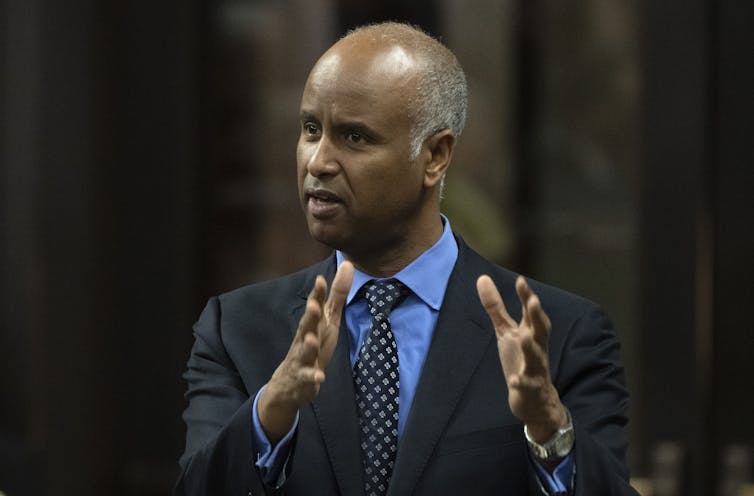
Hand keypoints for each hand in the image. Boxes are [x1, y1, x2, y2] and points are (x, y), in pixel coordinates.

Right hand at [258, 261, 353, 443]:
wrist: (290, 382)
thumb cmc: (313, 343)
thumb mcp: (328, 319)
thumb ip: (337, 294)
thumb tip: (348, 264)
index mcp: (312, 323)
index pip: (315, 306)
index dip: (317, 294)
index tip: (320, 280)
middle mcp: (305, 338)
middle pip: (306, 326)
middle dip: (310, 316)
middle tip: (314, 305)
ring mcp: (302, 358)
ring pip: (304, 351)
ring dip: (309, 345)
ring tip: (312, 340)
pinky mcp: (304, 378)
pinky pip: (308, 378)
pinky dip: (313, 377)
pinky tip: (320, 377)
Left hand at [476, 275, 566, 443]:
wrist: (534, 400)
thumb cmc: (521, 360)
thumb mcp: (506, 332)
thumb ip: (496, 307)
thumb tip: (482, 278)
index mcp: (531, 333)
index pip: (530, 312)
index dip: (526, 297)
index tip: (520, 281)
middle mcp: (536, 348)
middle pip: (541, 330)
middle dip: (538, 315)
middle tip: (533, 301)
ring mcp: (535, 368)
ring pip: (536, 356)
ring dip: (531, 346)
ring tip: (524, 336)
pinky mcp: (529, 387)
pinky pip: (526, 384)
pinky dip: (521, 382)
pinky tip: (514, 381)